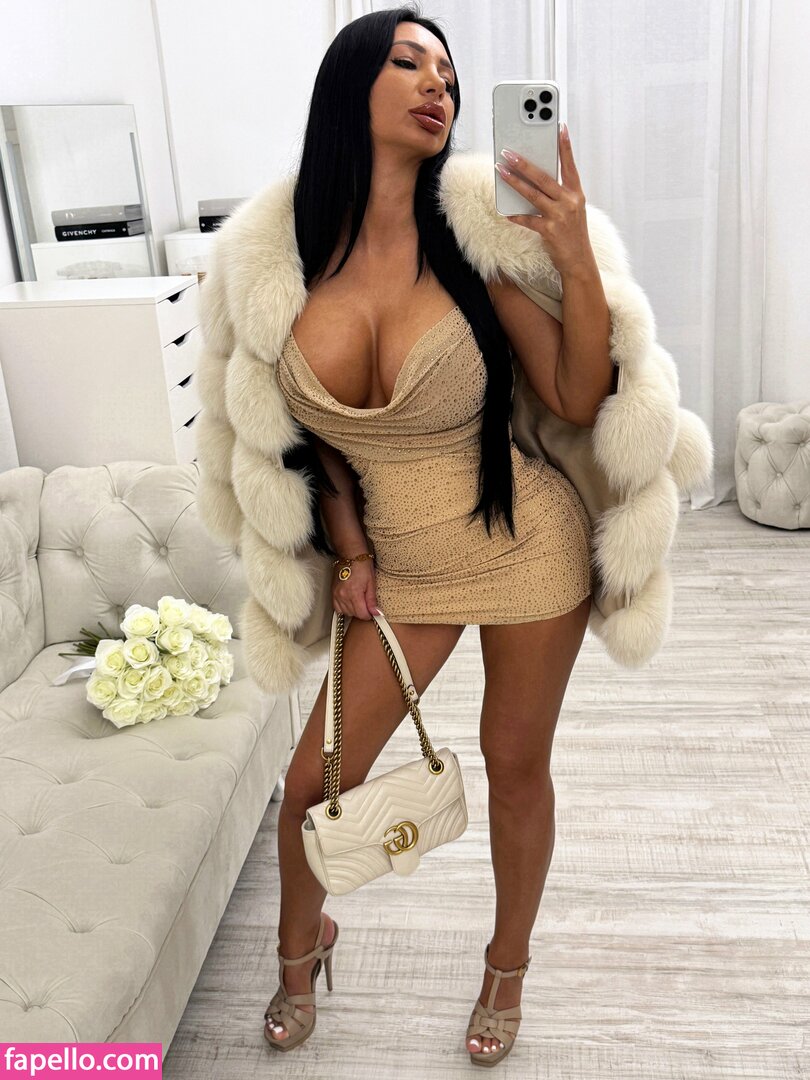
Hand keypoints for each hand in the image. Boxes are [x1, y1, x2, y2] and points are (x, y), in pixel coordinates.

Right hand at [333, 558, 379, 619]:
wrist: (350, 555)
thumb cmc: (362, 565)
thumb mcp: (371, 583)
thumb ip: (372, 600)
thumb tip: (376, 613)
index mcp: (354, 593)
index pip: (362, 614)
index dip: (369, 614)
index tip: (372, 611)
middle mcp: (343, 596)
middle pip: (354, 614)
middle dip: (362, 612)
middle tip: (367, 604)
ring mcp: (336, 595)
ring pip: (345, 612)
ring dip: (353, 610)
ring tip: (358, 601)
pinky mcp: (332, 593)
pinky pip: (337, 608)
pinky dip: (344, 608)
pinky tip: (349, 602)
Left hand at [495, 122, 594, 275]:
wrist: (579, 261)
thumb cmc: (572, 234)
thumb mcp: (572, 210)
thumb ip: (558, 195)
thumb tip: (534, 181)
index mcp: (576, 194)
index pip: (570, 165)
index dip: (565, 146)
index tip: (560, 128)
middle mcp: (569, 202)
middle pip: (544, 177)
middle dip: (524, 163)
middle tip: (508, 152)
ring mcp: (559, 216)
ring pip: (533, 194)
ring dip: (514, 182)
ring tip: (501, 171)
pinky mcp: (549, 230)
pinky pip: (528, 219)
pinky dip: (516, 216)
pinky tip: (506, 213)